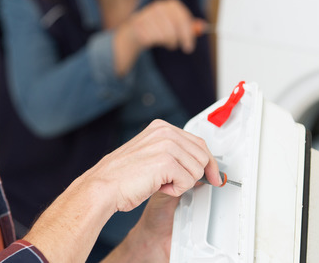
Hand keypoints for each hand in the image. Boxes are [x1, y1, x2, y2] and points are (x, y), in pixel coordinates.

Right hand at [23, 120, 220, 261]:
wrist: (104, 187)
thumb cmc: (122, 177)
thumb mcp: (150, 155)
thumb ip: (173, 154)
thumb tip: (201, 165)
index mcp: (161, 127)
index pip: (198, 142)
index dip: (208, 162)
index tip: (214, 175)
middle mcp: (165, 132)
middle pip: (202, 155)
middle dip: (196, 175)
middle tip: (176, 185)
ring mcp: (166, 145)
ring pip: (197, 170)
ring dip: (181, 184)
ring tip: (159, 183)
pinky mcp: (166, 161)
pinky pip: (188, 182)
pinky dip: (175, 191)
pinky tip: (157, 187)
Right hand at [113, 0, 205, 75]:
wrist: (136, 29)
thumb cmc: (160, 26)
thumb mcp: (175, 24)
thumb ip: (188, 25)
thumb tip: (203, 26)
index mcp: (171, 4)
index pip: (183, 18)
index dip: (187, 34)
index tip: (190, 46)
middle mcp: (159, 6)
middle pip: (173, 27)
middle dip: (177, 40)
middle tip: (178, 46)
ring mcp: (147, 14)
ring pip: (163, 35)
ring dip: (166, 42)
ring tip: (165, 42)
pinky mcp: (138, 24)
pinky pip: (152, 39)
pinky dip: (154, 42)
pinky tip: (153, 39)